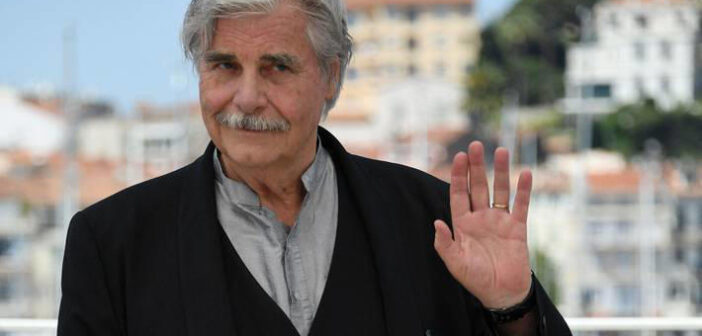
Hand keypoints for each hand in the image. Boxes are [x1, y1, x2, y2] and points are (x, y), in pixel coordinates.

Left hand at [434, 142, 532, 308]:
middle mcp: (481, 218)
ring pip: (500, 191)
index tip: (459, 157)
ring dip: (500, 171)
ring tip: (501, 151)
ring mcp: (500, 221)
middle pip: (478, 186)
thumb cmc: (476, 279)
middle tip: (476, 145)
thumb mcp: (455, 263)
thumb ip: (444, 244)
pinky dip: (523, 190)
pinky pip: (521, 205)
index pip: (459, 194)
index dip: (459, 176)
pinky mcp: (517, 228)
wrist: (502, 294)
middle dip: (477, 166)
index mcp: (463, 224)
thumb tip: (437, 222)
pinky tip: (525, 173)